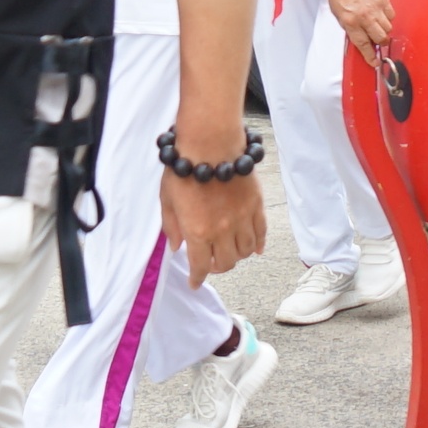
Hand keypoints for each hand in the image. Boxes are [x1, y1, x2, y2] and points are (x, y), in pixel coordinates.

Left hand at [157, 156, 266, 282]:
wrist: (211, 144)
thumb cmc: (184, 168)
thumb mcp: (166, 200)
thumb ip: (171, 227)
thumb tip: (177, 247)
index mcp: (197, 232)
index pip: (200, 267)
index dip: (197, 279)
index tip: (195, 283)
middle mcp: (222, 230)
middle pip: (226, 263)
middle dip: (217, 268)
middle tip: (211, 264)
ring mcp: (242, 218)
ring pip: (246, 251)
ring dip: (237, 257)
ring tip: (230, 252)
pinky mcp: (256, 206)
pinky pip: (261, 232)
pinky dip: (259, 244)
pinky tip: (255, 249)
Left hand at [326, 0, 392, 50]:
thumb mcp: (338, 15)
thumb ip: (350, 29)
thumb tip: (362, 40)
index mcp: (350, 22)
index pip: (363, 45)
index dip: (370, 56)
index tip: (375, 62)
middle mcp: (364, 16)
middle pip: (381, 38)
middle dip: (381, 43)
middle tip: (378, 41)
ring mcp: (375, 7)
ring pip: (388, 28)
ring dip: (384, 30)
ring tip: (377, 25)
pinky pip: (391, 16)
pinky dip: (388, 18)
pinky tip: (381, 15)